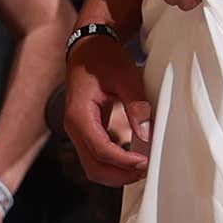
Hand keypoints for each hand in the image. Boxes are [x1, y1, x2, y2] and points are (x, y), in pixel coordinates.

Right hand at [64, 32, 154, 185]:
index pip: (100, 150)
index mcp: (80, 115)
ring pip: (93, 166)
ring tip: (144, 167)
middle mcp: (73, 127)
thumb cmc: (105, 59)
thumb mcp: (126, 76)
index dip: (124, 161)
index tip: (147, 162)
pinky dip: (114, 165)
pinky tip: (134, 159)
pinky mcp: (85, 131)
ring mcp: (77, 131)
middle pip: (93, 167)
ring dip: (117, 173)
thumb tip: (147, 134)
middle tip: (148, 169)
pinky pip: (96, 157)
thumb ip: (136, 104)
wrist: (88, 48)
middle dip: (120, 174)